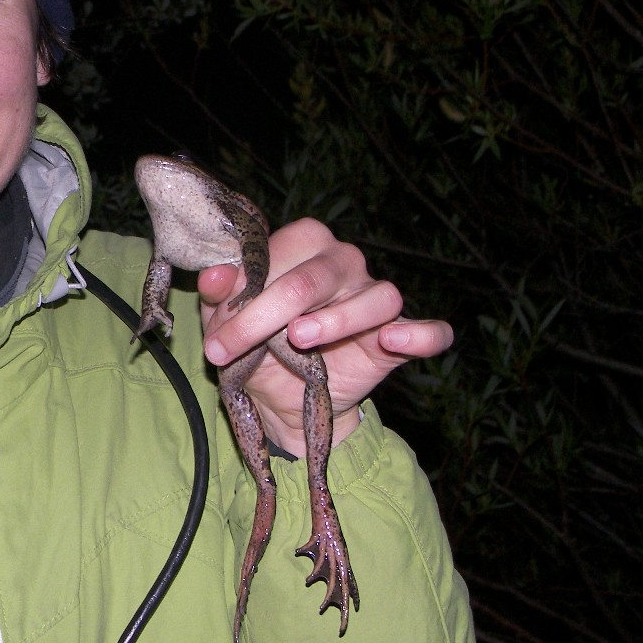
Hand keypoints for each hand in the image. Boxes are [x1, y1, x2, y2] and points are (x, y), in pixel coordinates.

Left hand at [196, 218, 452, 454]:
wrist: (279, 398)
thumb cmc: (255, 344)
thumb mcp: (225, 322)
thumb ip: (220, 296)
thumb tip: (212, 277)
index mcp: (302, 244)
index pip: (276, 255)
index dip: (242, 296)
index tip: (214, 340)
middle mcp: (344, 263)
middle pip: (315, 277)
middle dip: (267, 315)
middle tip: (233, 348)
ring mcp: (375, 297)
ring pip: (377, 296)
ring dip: (339, 319)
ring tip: (300, 338)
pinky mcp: (400, 337)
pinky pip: (430, 331)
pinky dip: (421, 334)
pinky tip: (395, 339)